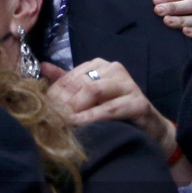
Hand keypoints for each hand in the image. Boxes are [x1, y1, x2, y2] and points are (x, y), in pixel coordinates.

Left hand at [41, 59, 166, 147]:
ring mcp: (128, 84)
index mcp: (100, 65)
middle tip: (51, 117)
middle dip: (64, 101)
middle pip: (81, 82)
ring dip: (76, 107)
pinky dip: (92, 117)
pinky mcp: (138, 103)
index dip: (55, 92)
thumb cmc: (116, 109)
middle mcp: (114, 69)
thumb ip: (68, 81)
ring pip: (94, 90)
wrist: (149, 127)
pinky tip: (79, 124)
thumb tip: (43, 66)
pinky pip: (110, 109)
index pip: (70, 75)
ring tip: (64, 121)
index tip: (44, 108)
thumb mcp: (90, 94)